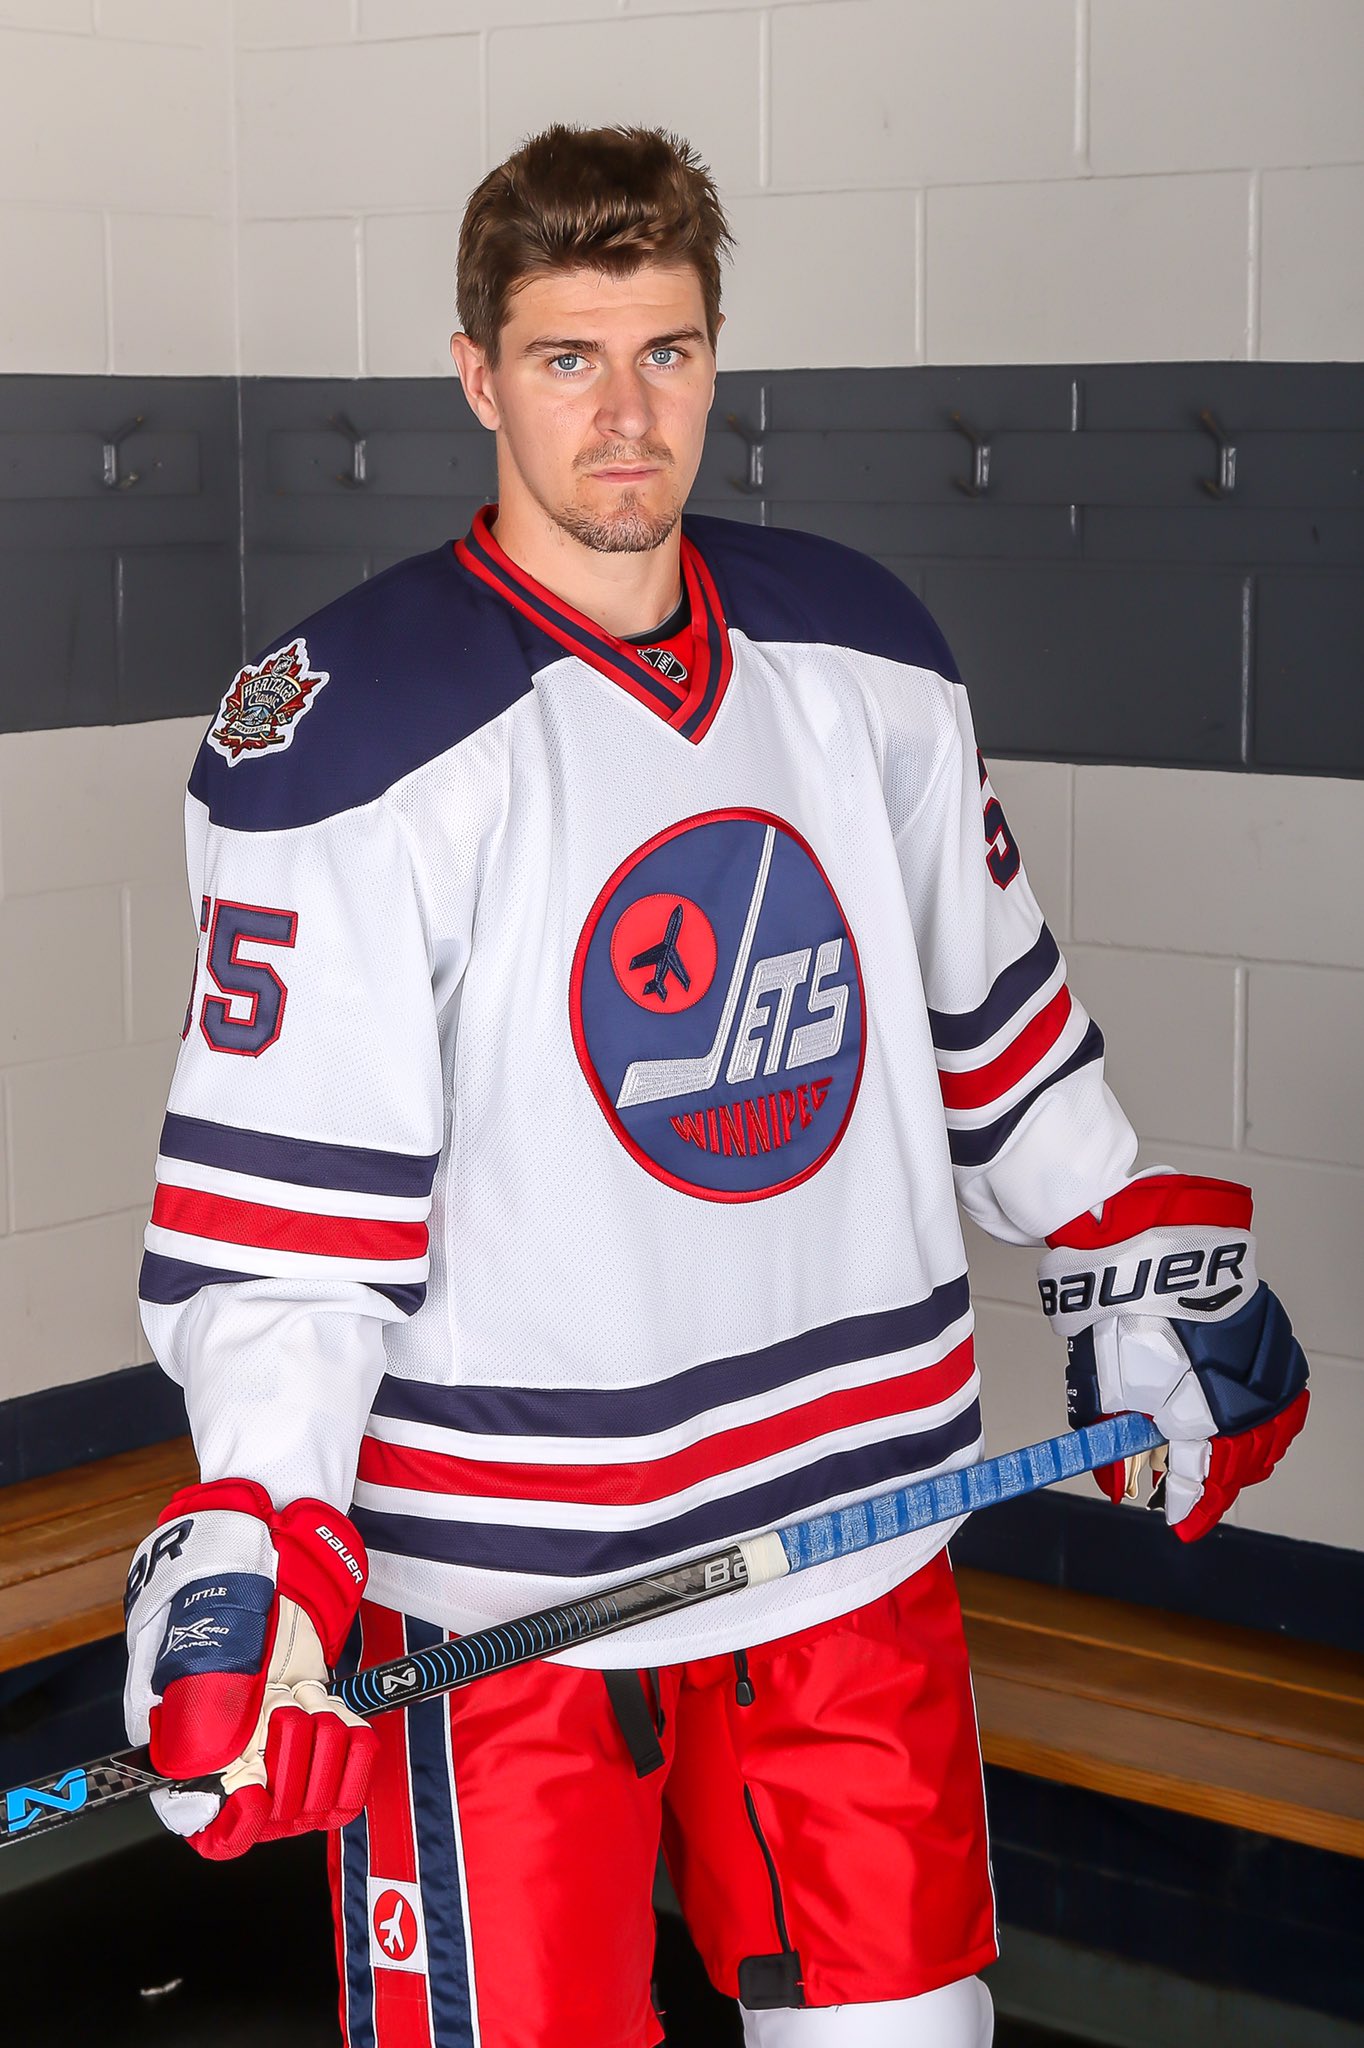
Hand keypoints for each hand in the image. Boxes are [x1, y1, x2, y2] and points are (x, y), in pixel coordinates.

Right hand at [124, 1479, 376, 1857]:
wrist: (273, 1533)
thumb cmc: (218, 1571)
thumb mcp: (194, 1626)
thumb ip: (197, 1697)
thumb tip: (203, 1764)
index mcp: (183, 1735)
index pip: (205, 1825)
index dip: (230, 1823)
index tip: (252, 1793)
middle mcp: (232, 1746)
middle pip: (268, 1815)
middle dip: (284, 1763)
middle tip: (282, 1704)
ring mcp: (276, 1734)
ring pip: (310, 1799)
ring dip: (318, 1749)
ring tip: (306, 1696)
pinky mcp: (316, 1715)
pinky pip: (347, 1771)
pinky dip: (351, 1747)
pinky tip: (339, 1712)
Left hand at [1040, 1176, 1308, 1540]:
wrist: (1146, 1243)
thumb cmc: (1121, 1309)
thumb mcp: (1104, 1384)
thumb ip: (1113, 1438)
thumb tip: (1113, 1480)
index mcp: (1208, 1413)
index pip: (1204, 1477)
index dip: (1189, 1504)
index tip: (1177, 1523)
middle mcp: (1249, 1394)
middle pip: (1243, 1461)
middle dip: (1215, 1483)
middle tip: (1186, 1496)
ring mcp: (1267, 1364)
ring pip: (1270, 1432)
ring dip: (1245, 1455)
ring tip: (1217, 1466)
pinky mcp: (1272, 1335)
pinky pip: (1279, 1396)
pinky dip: (1264, 1418)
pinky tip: (1244, 1422)